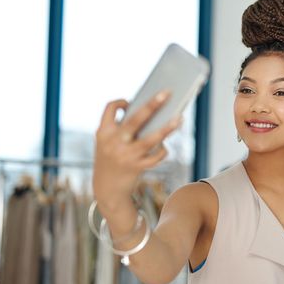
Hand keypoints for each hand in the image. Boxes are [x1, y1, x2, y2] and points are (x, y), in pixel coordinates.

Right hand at [93, 92, 180, 213]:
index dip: (121, 102)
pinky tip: (164, 146)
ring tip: (179, 118)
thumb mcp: (109, 143)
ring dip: (167, 128)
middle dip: (152, 105)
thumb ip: (122, 128)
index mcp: (103, 132)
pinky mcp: (137, 167)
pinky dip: (161, 150)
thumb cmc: (112, 159)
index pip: (110, 108)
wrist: (106, 189)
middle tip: (167, 93)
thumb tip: (151, 112)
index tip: (130, 101)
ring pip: (151, 139)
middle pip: (136, 119)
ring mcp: (126, 156)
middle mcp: (113, 143)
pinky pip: (155, 156)